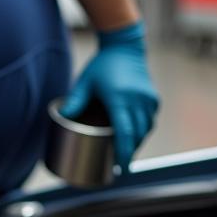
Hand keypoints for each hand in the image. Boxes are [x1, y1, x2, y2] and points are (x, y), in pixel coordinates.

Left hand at [59, 22, 158, 172]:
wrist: (125, 47)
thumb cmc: (102, 65)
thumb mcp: (85, 82)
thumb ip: (75, 99)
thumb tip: (63, 116)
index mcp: (120, 98)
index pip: (125, 133)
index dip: (124, 154)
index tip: (122, 169)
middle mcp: (137, 100)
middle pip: (137, 135)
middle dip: (130, 152)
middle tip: (120, 163)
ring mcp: (148, 99)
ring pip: (146, 129)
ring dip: (138, 142)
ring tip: (127, 151)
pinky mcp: (153, 98)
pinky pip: (150, 120)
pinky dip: (143, 130)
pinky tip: (135, 135)